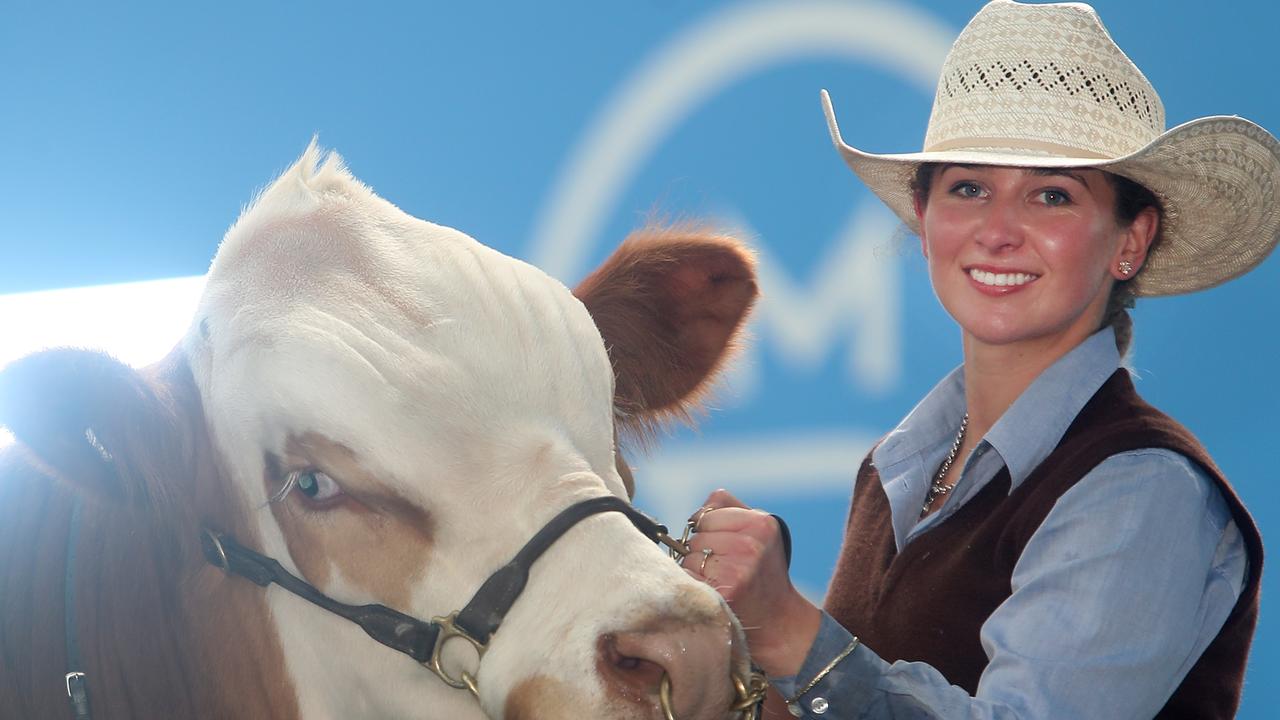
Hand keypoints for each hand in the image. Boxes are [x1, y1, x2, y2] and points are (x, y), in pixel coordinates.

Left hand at [684, 489, 821, 676]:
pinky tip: (713, 592)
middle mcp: (750, 545)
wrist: (778, 619)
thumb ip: (728, 507)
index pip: (705, 515)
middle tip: (723, 567)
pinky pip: (687, 579)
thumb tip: (697, 510)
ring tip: (719, 581)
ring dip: (696, 570)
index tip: (723, 546)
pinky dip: (693, 585)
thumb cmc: (763, 571)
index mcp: (761, 524)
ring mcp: (737, 570)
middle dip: (701, 551)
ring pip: (689, 558)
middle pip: (696, 538)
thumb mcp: (759, 531)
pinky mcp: (724, 593)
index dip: (708, 531)